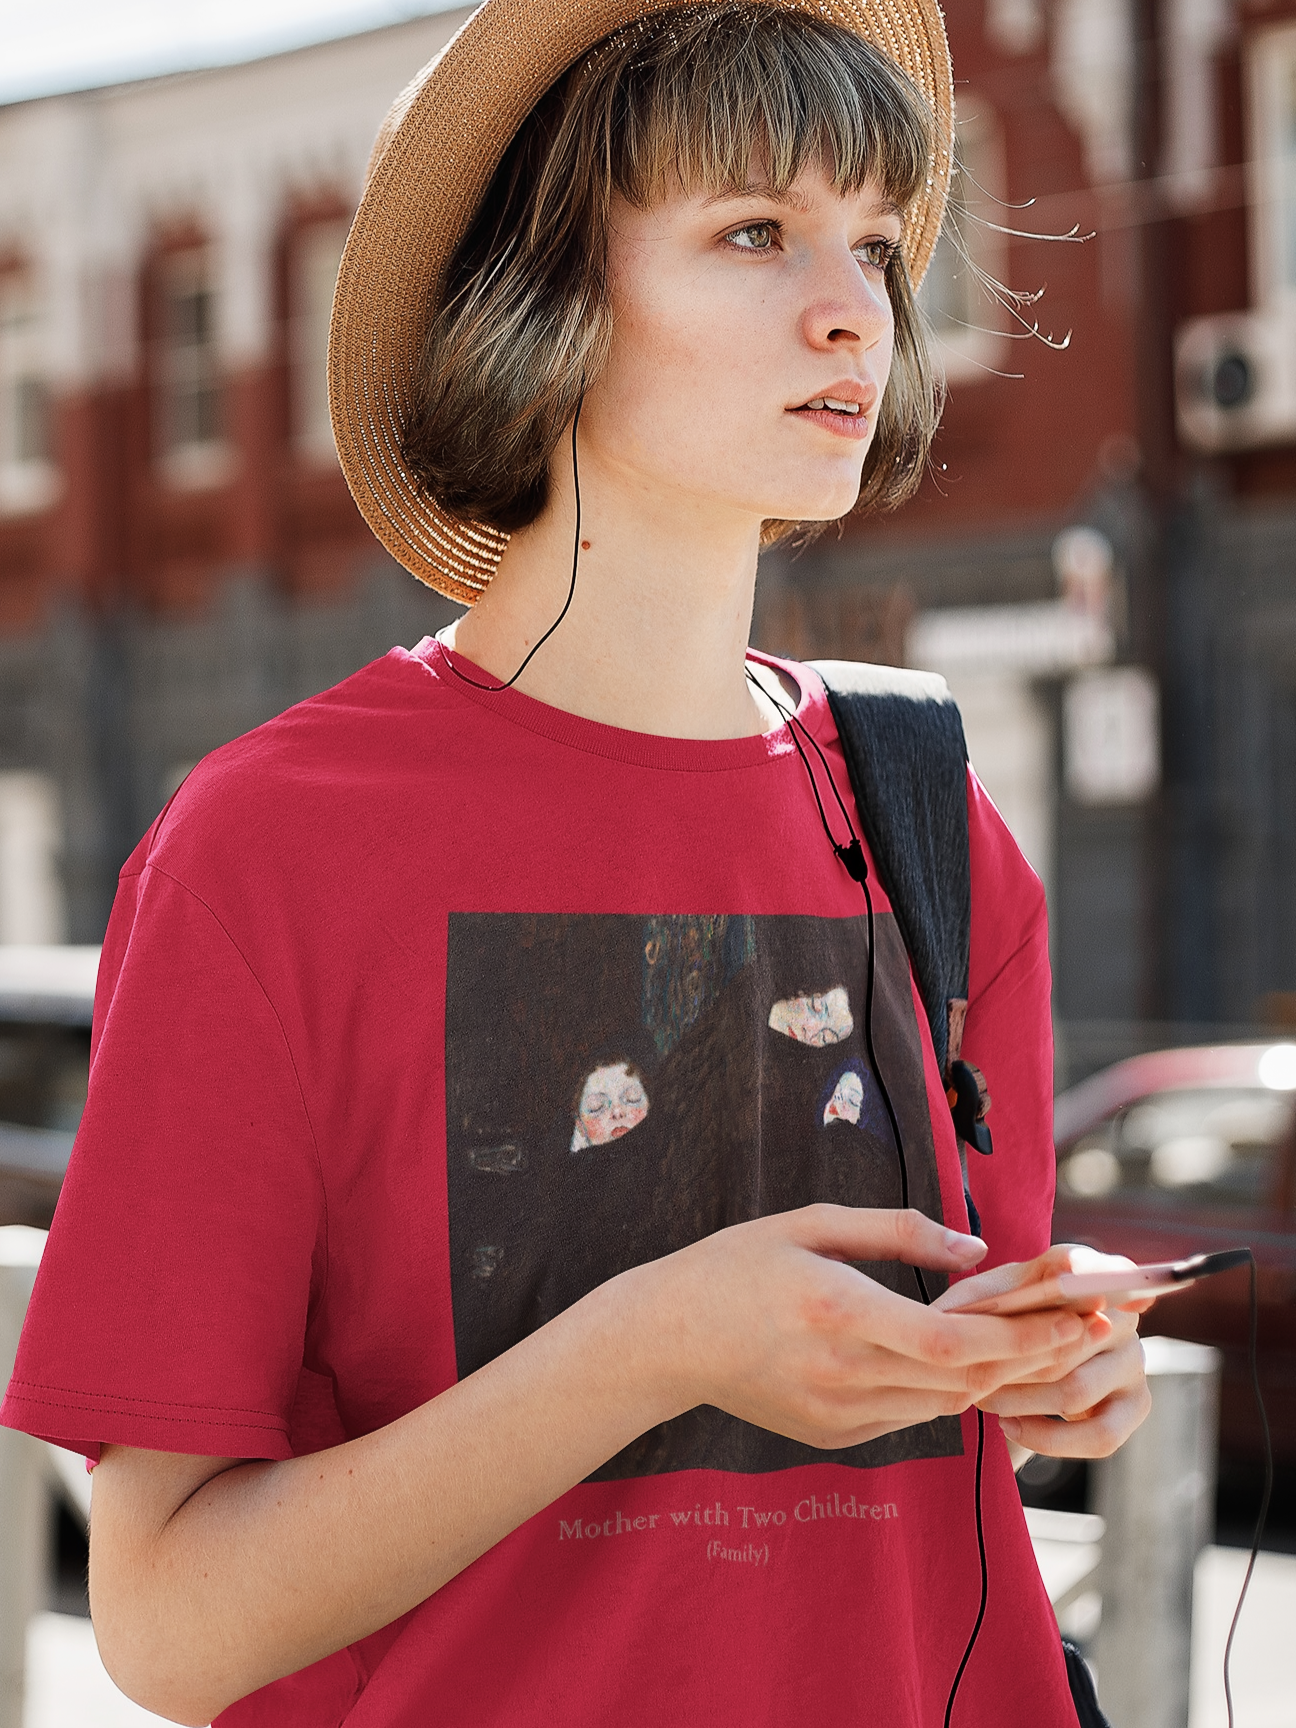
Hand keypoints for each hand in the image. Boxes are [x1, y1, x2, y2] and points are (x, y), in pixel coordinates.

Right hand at [642, 1206, 1111, 1450]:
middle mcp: (843, 1373)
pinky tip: (968, 1364)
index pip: (952, 1343)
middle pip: (963, 1381)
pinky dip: (946, 1391)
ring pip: (944, 1405)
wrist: (664, 1339)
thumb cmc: (736, 1266)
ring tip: (1042, 1343)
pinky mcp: (832, 1435)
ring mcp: (837, 1414)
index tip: (1072, 1320)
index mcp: (839, 1311)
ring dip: (995, 1378)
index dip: (1021, 1340)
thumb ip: (897, 1232)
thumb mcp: (811, 1224)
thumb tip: (976, 1249)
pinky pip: (910, 1416)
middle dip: (1031, 1358)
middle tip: (1083, 1331)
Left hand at [947, 1245, 1153, 1457]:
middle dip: (1013, 1361)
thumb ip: (974, 1300)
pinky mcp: (1136, 1404)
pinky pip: (1101, 1435)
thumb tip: (948, 1316)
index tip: (1076, 1282)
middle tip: (970, 1372)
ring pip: (1077, 1389)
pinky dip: (1049, 1438)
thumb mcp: (984, 1301)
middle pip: (1069, 1339)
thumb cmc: (1003, 1320)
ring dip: (1022, 1400)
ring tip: (984, 1400)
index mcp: (1084, 1273)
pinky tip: (1013, 1427)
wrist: (1031, 1362)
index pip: (1089, 1266)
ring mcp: (1132, 1358)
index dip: (1088, 1272)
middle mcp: (1117, 1312)